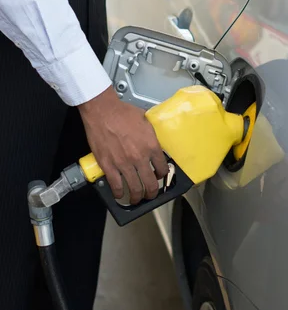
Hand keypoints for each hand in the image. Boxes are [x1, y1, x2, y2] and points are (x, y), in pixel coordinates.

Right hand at [78, 87, 168, 202]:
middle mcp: (140, 157)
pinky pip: (116, 185)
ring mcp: (124, 163)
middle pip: (151, 183)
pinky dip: (119, 193)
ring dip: (137, 197)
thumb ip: (150, 135)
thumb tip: (152, 142)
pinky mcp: (108, 166)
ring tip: (137, 199)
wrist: (102, 111)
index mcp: (151, 146)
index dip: (162, 174)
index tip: (159, 175)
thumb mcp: (145, 121)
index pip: (162, 167)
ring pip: (135, 188)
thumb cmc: (122, 112)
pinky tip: (120, 195)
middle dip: (152, 192)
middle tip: (151, 194)